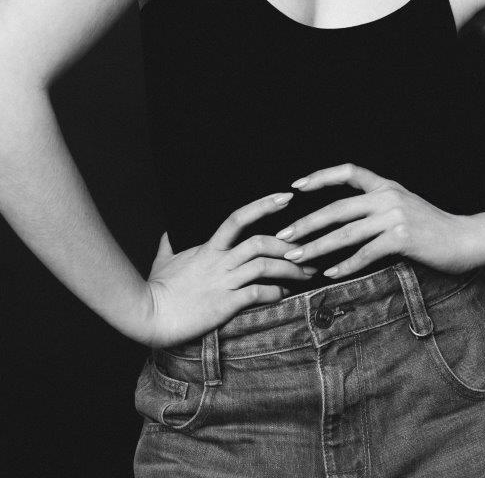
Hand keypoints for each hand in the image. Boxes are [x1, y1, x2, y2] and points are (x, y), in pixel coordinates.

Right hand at [138, 192, 317, 346]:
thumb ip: (169, 244)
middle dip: (288, 243)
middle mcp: (220, 261)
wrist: (148, 314)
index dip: (263, 205)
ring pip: (263, 266)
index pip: (239, 218)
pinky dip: (274, 292)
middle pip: (260, 242)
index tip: (286, 198)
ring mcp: (223, 281)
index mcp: (209, 248)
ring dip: (289, 268)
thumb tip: (168, 233)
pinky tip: (282, 294)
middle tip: (308, 248)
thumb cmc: (157, 288)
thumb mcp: (164, 260)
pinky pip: (257, 293)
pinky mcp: (225, 304)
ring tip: (305, 273)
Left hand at [274, 163, 484, 279]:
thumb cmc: (433, 228)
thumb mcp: (404, 207)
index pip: (348, 171)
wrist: (467, 239)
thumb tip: (344, 221)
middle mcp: (387, 196)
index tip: (295, 186)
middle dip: (307, 223)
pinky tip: (329, 273)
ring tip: (297, 258)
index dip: (320, 177)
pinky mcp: (402, 238)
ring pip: (346, 233)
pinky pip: (366, 253)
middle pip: (337, 208)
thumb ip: (377, 208)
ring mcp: (395, 216)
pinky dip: (345, 264)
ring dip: (318, 247)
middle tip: (283, 236)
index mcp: (386, 185)